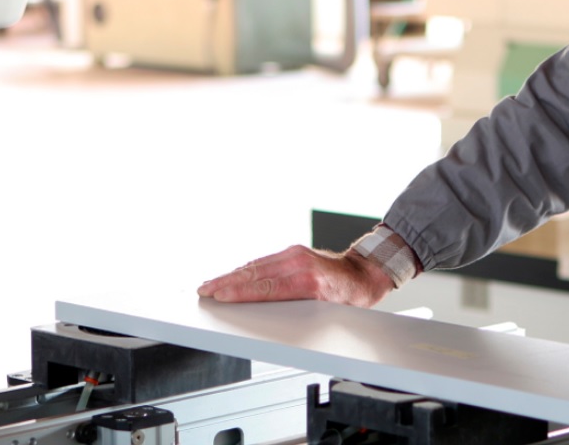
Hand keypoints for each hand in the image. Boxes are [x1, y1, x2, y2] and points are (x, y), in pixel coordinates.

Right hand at [197, 245, 393, 306]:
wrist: (363, 272)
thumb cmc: (349, 296)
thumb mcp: (326, 310)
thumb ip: (297, 312)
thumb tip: (266, 318)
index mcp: (309, 281)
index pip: (266, 288)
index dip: (239, 293)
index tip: (219, 296)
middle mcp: (301, 263)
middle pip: (255, 274)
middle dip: (226, 283)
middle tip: (204, 290)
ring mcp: (297, 254)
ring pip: (257, 266)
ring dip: (232, 276)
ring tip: (211, 284)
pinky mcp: (294, 250)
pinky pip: (265, 261)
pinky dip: (247, 270)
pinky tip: (233, 276)